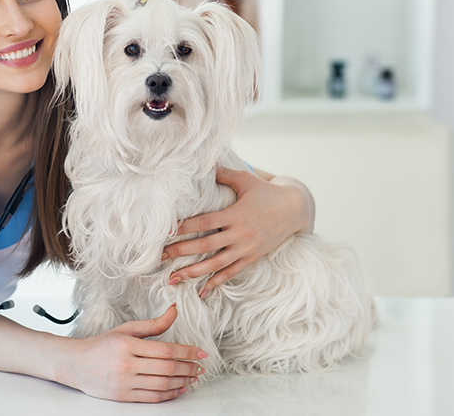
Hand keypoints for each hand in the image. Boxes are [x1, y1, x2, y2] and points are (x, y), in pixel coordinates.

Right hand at [64, 303, 205, 402]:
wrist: (76, 364)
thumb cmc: (101, 345)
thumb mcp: (126, 329)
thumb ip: (153, 324)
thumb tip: (175, 310)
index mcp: (128, 345)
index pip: (165, 349)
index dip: (187, 351)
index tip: (201, 352)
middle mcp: (126, 364)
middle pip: (167, 368)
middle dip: (188, 368)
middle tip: (199, 366)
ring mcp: (125, 382)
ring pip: (162, 384)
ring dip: (182, 381)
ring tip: (192, 377)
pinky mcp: (123, 397)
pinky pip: (153, 397)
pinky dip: (169, 394)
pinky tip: (178, 388)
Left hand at [161, 166, 313, 297]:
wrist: (294, 209)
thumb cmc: (266, 192)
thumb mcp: (246, 179)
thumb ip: (224, 174)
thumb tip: (205, 162)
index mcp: (235, 214)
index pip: (204, 222)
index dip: (184, 227)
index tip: (165, 232)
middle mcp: (239, 234)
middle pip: (205, 245)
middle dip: (181, 251)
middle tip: (159, 256)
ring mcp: (246, 248)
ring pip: (215, 264)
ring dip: (193, 272)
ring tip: (172, 278)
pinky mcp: (251, 257)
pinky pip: (231, 273)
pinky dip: (215, 283)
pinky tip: (201, 291)